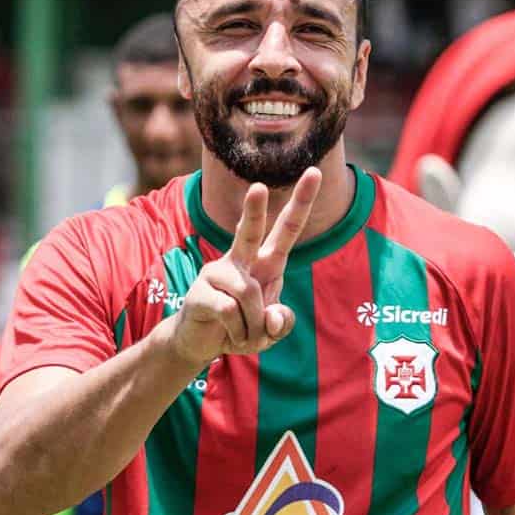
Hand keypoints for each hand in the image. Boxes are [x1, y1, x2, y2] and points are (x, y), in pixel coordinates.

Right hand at [169, 168, 321, 366]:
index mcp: (265, 263)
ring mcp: (216, 273)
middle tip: (257, 186)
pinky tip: (228, 335)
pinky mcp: (199, 292)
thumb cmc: (240, 328)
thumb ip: (282, 324)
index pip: (287, 229)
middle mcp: (240, 261)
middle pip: (249, 232)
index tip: (314, 172)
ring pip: (247, 292)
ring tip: (244, 335)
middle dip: (253, 210)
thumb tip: (273, 315)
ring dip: (253, 324)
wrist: (199, 342)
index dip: (301, 202)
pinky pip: (230, 311)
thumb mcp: (270, 333)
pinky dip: (238, 332)